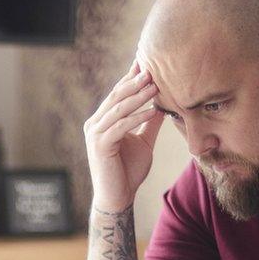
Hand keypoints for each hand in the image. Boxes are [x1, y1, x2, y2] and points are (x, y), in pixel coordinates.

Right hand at [84, 60, 165, 211]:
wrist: (118, 197)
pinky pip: (120, 126)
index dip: (131, 78)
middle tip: (151, 68)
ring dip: (137, 97)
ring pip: (118, 109)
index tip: (146, 63)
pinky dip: (137, 118)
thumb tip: (163, 105)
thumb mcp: (144, 141)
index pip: (118, 94)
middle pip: (116, 97)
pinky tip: (152, 110)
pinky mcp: (99, 145)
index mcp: (103, 120)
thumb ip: (150, 123)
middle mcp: (95, 123)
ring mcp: (95, 134)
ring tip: (154, 86)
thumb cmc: (129, 171)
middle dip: (134, 82)